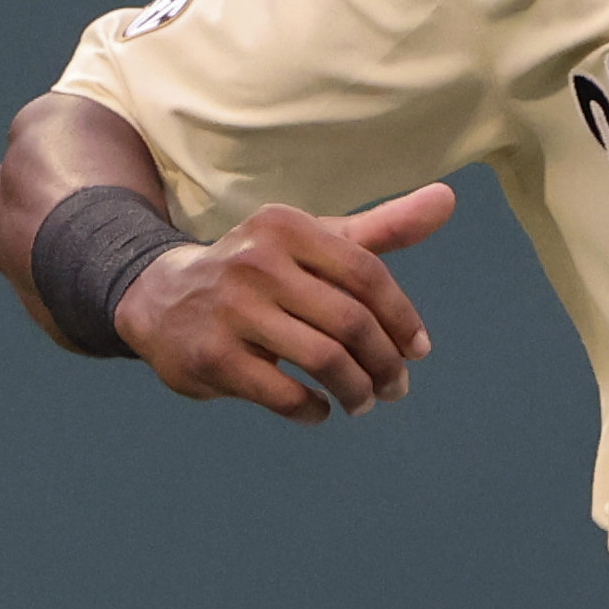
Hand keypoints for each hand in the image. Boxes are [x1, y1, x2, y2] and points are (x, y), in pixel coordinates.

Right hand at [123, 185, 455, 421]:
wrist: (160, 298)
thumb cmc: (259, 271)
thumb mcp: (313, 241)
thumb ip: (381, 228)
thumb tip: (448, 199)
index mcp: (287, 227)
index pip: (367, 275)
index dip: (403, 318)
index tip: (417, 350)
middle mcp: (257, 262)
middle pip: (351, 322)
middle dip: (385, 362)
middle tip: (396, 386)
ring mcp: (231, 310)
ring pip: (323, 360)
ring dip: (357, 390)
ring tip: (364, 401)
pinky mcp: (212, 357)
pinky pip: (284, 394)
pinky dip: (314, 409)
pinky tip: (321, 409)